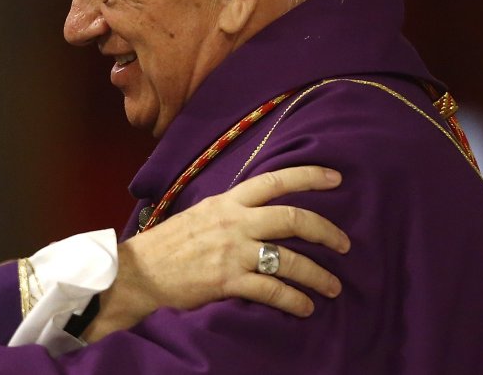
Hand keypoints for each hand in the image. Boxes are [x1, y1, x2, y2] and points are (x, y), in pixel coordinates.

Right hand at [83, 166, 349, 342]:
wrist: (138, 273)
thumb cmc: (167, 246)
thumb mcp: (199, 215)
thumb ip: (229, 211)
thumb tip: (259, 210)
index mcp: (225, 202)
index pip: (273, 181)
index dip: (308, 176)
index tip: (336, 178)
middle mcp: (232, 223)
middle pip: (291, 218)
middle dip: (326, 231)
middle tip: (344, 244)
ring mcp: (231, 252)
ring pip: (288, 259)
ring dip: (318, 274)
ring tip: (332, 286)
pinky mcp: (227, 281)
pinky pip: (271, 291)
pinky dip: (294, 300)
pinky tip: (305, 307)